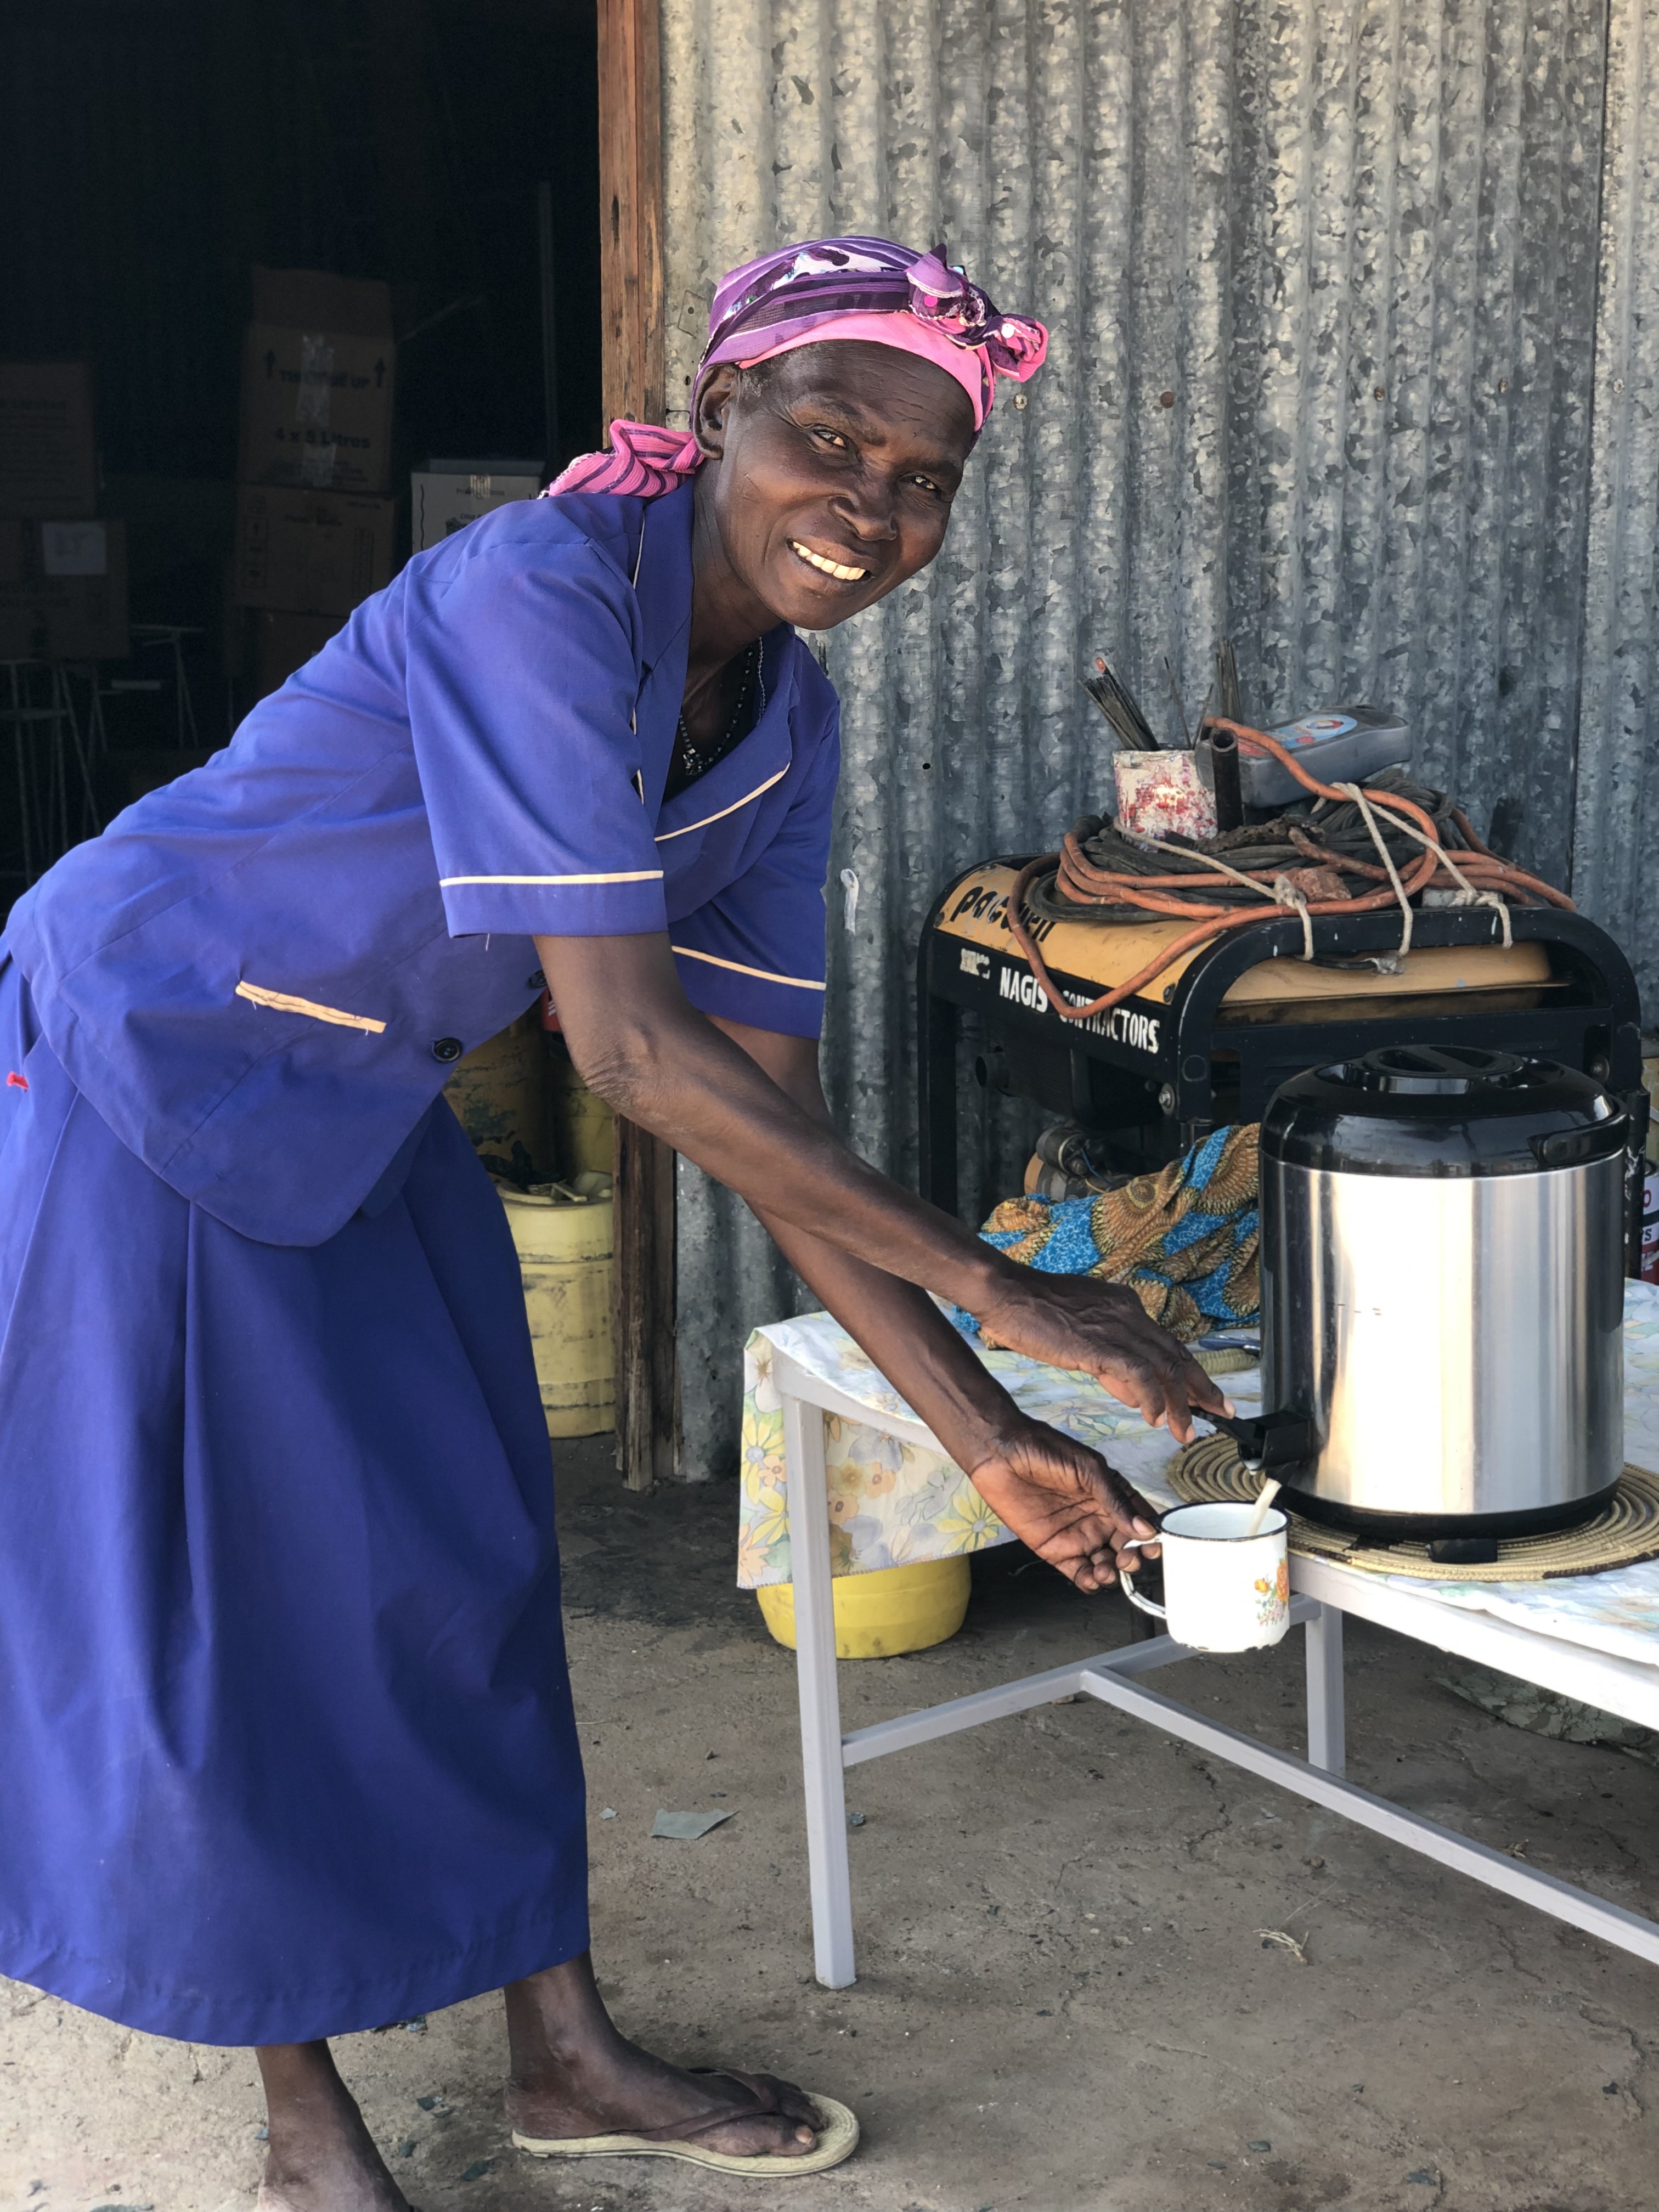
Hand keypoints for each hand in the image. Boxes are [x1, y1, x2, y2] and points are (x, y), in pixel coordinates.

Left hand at [963, 1421, 1161, 1593]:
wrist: (1001, 1455)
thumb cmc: (1045, 1451)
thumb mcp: (1088, 1469)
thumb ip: (1116, 1500)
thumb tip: (1145, 1530)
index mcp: (1112, 1496)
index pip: (1141, 1522)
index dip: (1151, 1537)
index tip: (1153, 1546)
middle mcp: (1099, 1519)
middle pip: (1126, 1548)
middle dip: (1132, 1558)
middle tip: (1126, 1558)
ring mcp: (1078, 1536)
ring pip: (1105, 1565)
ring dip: (1112, 1573)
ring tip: (1106, 1569)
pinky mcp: (1055, 1550)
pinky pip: (1078, 1573)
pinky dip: (1089, 1582)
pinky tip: (1091, 1578)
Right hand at [974, 1270, 1229, 1442]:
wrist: (1007, 1293)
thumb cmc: (1034, 1314)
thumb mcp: (1081, 1337)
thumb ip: (1110, 1362)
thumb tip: (1135, 1393)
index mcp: (1125, 1307)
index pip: (1168, 1345)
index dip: (1192, 1374)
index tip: (1207, 1397)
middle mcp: (1129, 1313)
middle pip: (1177, 1355)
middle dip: (1202, 1389)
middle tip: (1221, 1413)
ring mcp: (1117, 1326)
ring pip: (1164, 1367)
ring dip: (1180, 1403)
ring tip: (1185, 1431)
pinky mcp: (1100, 1343)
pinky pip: (1139, 1373)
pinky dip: (1152, 1397)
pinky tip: (1156, 1418)